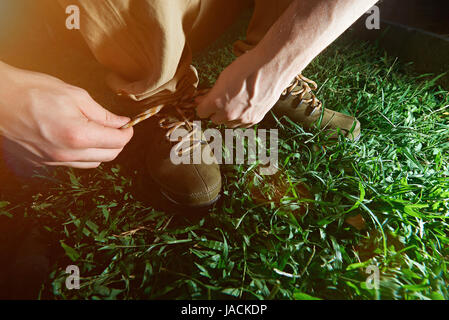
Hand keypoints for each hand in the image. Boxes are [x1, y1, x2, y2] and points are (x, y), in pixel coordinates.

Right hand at [0, 62, 132, 167]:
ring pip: (92, 163)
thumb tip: (122, 123)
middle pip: (109, 156)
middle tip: (115, 127)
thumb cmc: (34, 91)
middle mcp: (67, 155)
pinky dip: (82, 154)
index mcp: (79, 136)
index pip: (118, 142)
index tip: (128, 125)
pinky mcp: (43, 164)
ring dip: (101, 150)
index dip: (128, 132)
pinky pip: (73, 164)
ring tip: (95, 131)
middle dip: (118, 142)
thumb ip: (103, 114)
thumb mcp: (76, 96)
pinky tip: (76, 138)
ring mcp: (53, 162)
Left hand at [196, 49, 291, 127]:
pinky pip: (242, 124)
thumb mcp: (223, 77)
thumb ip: (211, 93)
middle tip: (222, 99)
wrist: (271, 68)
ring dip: (228, 116)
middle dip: (216, 111)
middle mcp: (229, 114)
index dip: (203, 105)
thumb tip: (201, 100)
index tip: (205, 100)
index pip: (201, 112)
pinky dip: (241, 117)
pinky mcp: (255, 119)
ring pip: (228, 124)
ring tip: (236, 101)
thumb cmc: (246, 68)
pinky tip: (245, 105)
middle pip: (214, 119)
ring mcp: (243, 119)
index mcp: (217, 103)